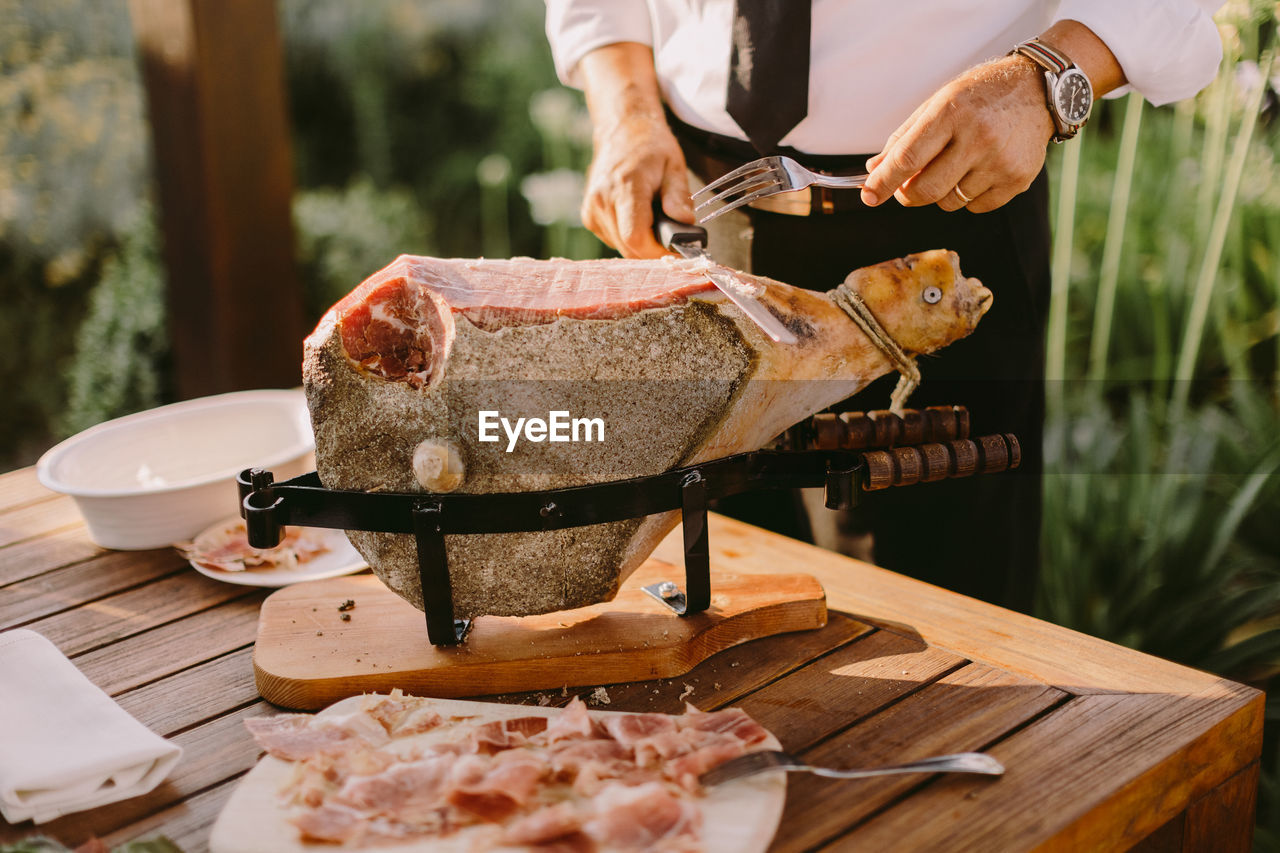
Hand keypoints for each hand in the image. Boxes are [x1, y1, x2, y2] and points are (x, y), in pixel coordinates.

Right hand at [581, 113, 692, 257]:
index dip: (657, 250)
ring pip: (621, 247)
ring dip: (640, 242)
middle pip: (629, 247)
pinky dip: (627, 235)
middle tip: (669, 233)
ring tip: (652, 218)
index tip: (674, 248)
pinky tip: (636, 216)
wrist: (623, 130)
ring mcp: (592, 208)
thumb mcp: (674, 166)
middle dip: (652, 248)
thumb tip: (685, 222)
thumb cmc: (651, 147)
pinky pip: (612, 239)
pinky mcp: (589, 215)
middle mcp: (603, 200)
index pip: (635, 237)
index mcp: (625, 186)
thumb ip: (678, 196)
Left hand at [860, 55, 1054, 212]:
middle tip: (907, 185)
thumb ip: (904, 138)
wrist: (1037, 89)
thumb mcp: (938, 103)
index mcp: (952, 112)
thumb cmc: (980, 95)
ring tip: (957, 164)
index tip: (869, 195)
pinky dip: (968, 196)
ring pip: (949, 202)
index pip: (907, 159)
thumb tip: (875, 170)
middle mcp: (978, 137)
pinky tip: (979, 170)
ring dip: (942, 192)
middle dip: (908, 194)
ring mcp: (1000, 161)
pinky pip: (976, 207)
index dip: (883, 182)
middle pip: (925, 190)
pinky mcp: (1018, 179)